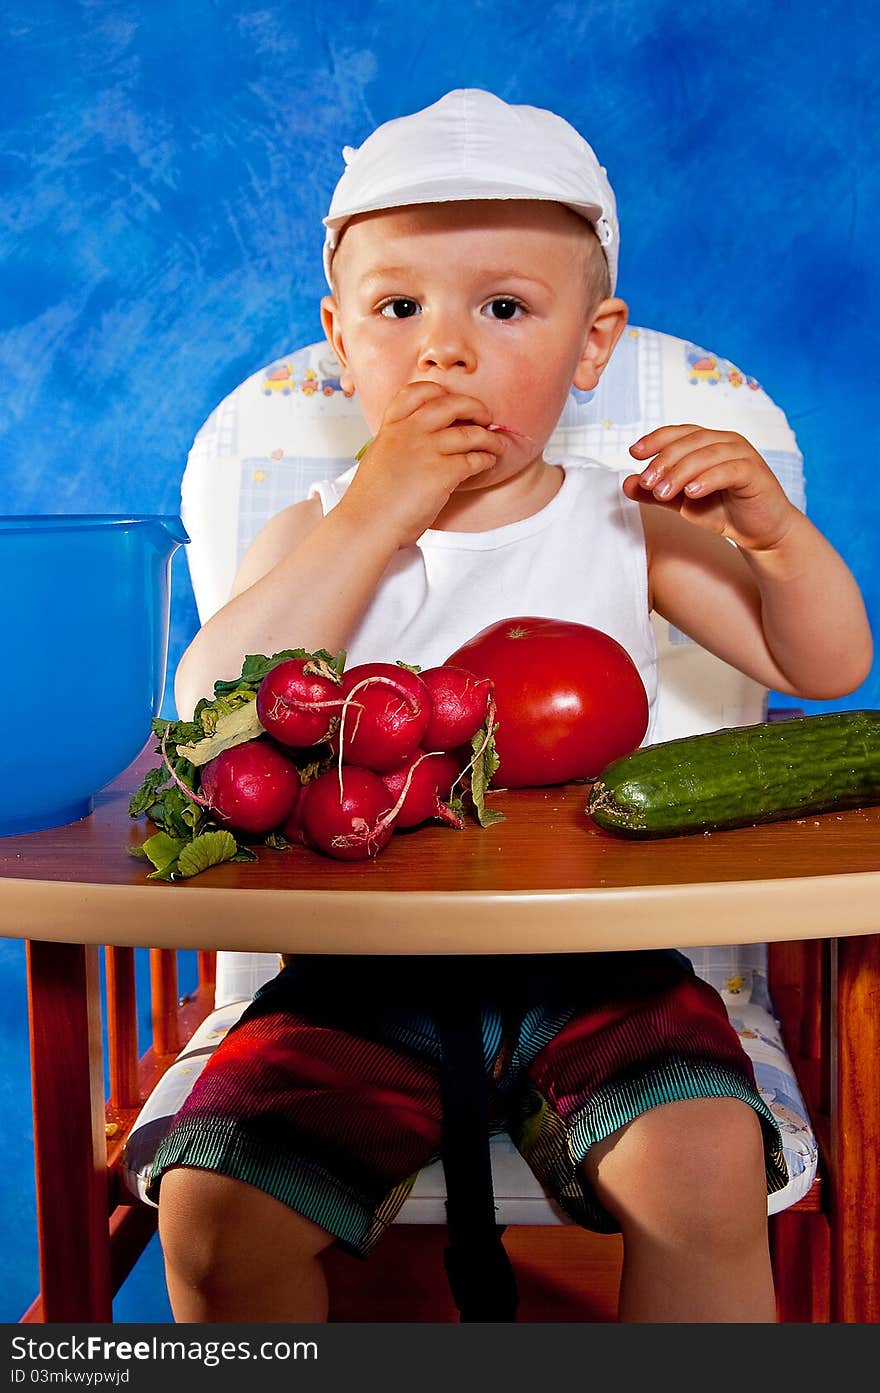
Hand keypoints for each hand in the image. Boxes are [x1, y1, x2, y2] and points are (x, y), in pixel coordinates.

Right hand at [343, 381, 507, 546]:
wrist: (367, 522)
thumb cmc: (372, 500)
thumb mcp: (379, 458)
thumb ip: (398, 444)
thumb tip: (418, 444)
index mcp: (392, 427)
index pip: (416, 392)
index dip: (438, 390)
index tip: (450, 397)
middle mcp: (410, 433)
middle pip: (451, 404)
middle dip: (475, 407)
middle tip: (485, 416)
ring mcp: (427, 451)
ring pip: (471, 433)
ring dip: (490, 438)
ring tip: (497, 444)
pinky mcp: (443, 473)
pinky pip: (474, 459)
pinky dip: (486, 459)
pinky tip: (489, 462)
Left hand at [622, 424, 795, 551]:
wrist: (759, 532)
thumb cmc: (722, 511)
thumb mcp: (681, 502)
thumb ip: (656, 493)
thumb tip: (627, 483)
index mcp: (707, 443)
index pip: (678, 433)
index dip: (655, 439)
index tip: (634, 453)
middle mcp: (726, 442)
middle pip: (690, 442)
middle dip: (664, 461)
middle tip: (647, 482)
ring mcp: (743, 455)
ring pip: (707, 454)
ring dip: (681, 473)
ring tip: (663, 493)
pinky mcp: (756, 473)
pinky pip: (729, 470)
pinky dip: (708, 479)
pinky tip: (691, 493)